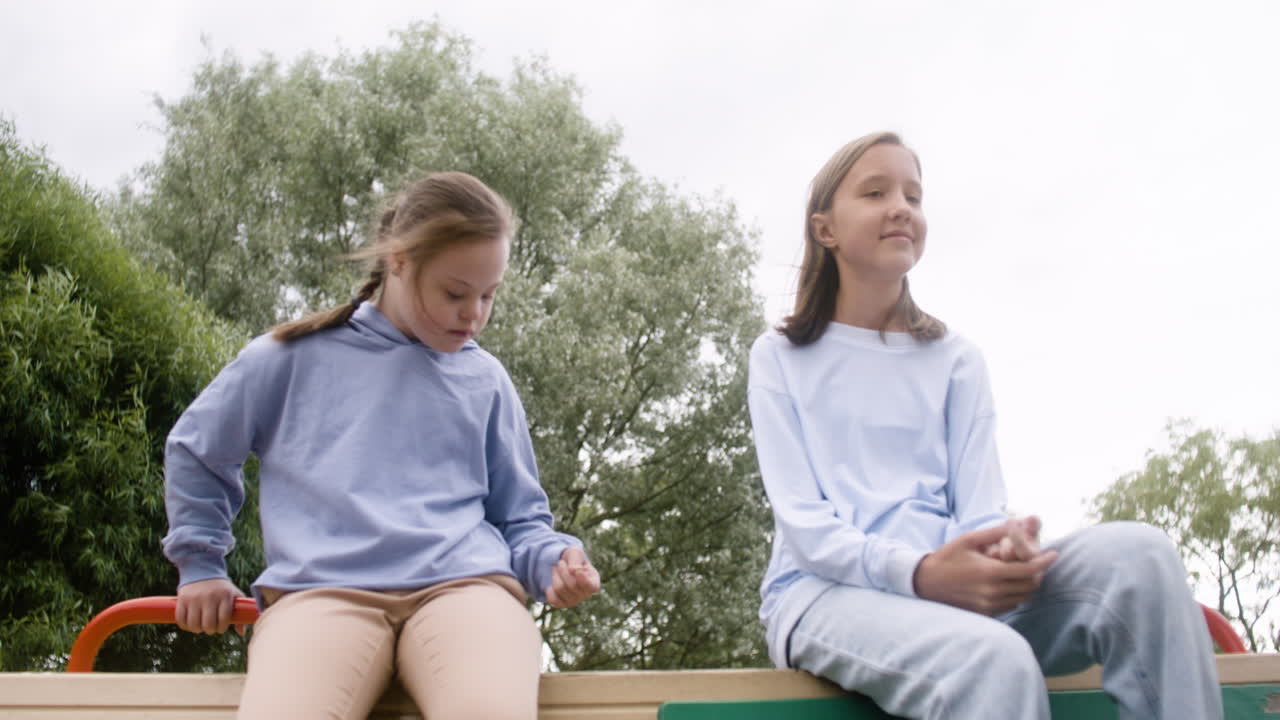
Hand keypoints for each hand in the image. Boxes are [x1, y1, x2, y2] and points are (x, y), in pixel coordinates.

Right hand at [176, 577, 246, 634]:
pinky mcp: (182, 599)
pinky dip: (184, 626)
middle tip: (210, 628)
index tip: (220, 628)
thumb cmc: (222, 588)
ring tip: (200, 627)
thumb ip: (240, 614)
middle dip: (210, 630)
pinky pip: (181, 619)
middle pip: (208, 624)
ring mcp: (195, 598)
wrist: (203, 571)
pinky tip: (189, 624)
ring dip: (197, 629)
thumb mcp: (234, 596)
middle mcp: (210, 597)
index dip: (222, 628)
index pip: (223, 619)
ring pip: (194, 624)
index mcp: (224, 596)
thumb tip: (241, 633)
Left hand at [544, 547, 599, 608]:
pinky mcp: (562, 604)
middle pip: (571, 584)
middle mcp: (586, 594)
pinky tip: (552, 583)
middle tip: (561, 563)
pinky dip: (549, 589)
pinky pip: (552, 599)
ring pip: (560, 589)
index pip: (592, 587)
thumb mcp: (575, 553)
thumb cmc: (572, 559)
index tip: (578, 571)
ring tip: (556, 569)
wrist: (562, 566)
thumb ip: (575, 561)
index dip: (584, 581)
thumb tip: (573, 570)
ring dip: (555, 575)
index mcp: (594, 581)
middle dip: (563, 570)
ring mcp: (574, 601)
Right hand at [914, 524, 1056, 615]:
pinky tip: (1009, 583)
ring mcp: (989, 605)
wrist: (926, 582)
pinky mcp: (986, 613)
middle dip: (1038, 573)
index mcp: (990, 572)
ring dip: (1028, 584)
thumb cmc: (948, 557)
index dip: (1045, 562)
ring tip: (1024, 572)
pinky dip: (1016, 594)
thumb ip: (996, 532)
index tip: (1054, 554)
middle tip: (1037, 562)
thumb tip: (1019, 523)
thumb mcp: (970, 539)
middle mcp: (992, 592)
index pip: (1028, 570)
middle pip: (1030, 585)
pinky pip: (1011, 605)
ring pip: (1023, 597)